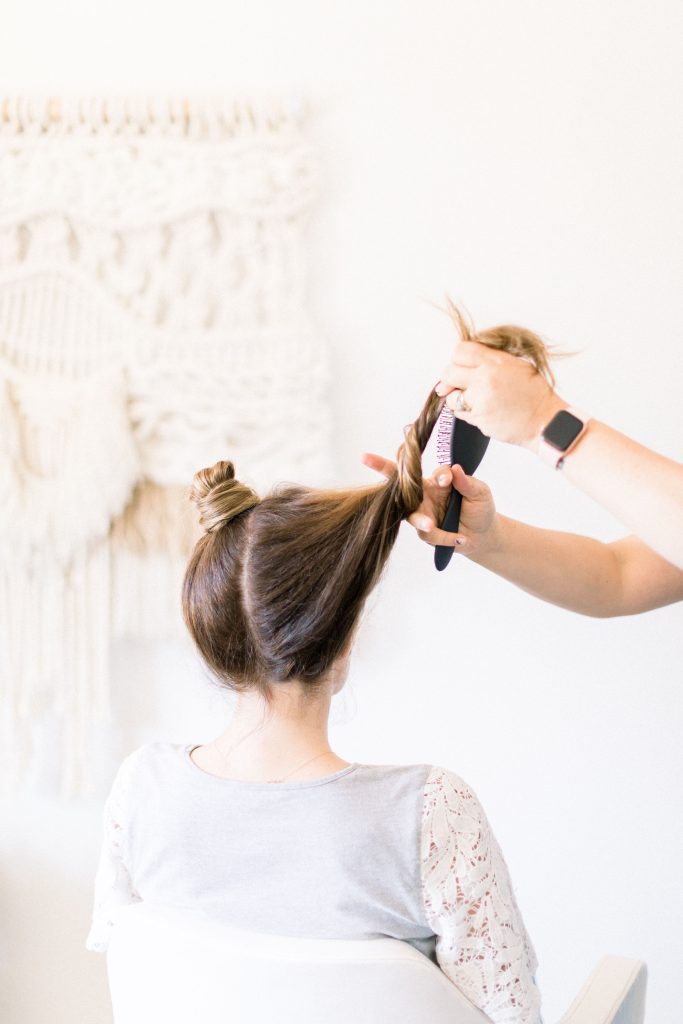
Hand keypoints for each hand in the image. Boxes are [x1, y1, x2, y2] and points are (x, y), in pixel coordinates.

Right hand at [361, 453, 500, 555]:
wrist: (483, 535)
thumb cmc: (480, 508)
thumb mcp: (480, 492)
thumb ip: (467, 482)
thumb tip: (454, 469)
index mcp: (435, 480)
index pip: (425, 468)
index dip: (432, 473)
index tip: (445, 479)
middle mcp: (423, 494)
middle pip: (397, 481)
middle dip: (380, 466)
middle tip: (366, 457)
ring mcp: (421, 513)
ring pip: (411, 514)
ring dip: (421, 521)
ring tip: (432, 526)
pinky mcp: (425, 532)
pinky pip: (428, 535)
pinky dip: (446, 537)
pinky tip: (460, 538)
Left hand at [435, 340, 567, 448]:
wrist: (545, 421)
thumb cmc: (534, 395)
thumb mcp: (517, 366)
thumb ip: (491, 361)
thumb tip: (468, 361)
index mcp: (496, 361)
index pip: (460, 351)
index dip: (456, 359)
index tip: (459, 367)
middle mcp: (486, 377)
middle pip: (449, 372)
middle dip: (450, 380)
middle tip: (456, 386)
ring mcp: (481, 398)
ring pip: (451, 397)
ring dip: (458, 400)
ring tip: (475, 402)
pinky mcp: (479, 417)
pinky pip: (460, 414)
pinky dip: (467, 413)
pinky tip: (483, 412)